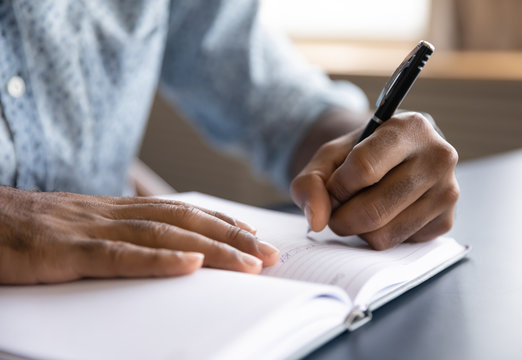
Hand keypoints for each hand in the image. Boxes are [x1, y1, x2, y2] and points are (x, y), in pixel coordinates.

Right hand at [0, 187, 278, 284]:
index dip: (220, 223)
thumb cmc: (24, 229)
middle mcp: (110, 213)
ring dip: (212, 248)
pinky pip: (119, 254)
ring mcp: (89, 229)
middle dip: (232, 237)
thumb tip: (155, 250)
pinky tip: (191, 263)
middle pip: (184, 221)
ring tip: (250, 262)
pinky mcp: (64, 251)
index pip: (180, 212)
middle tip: (270, 254)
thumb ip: (114, 237)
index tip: (253, 236)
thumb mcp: (77, 230)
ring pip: (163, 235)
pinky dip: (159, 259)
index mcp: (113, 210)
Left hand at [290, 112, 458, 249]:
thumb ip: (310, 182)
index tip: (334, 186)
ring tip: (359, 208)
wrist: (393, 158)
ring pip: (383, 234)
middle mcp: (438, 157)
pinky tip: (383, 214)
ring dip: (358, 230)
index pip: (363, 169)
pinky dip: (379, 236)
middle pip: (373, 210)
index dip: (338, 186)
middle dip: (341, 217)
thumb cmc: (359, 155)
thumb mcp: (328, 157)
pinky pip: (398, 245)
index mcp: (410, 127)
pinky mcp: (447, 221)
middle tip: (337, 208)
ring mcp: (447, 192)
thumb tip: (318, 221)